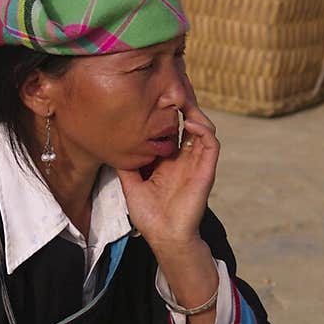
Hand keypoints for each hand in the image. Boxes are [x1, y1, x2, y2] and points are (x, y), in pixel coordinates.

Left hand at [117, 91, 219, 253]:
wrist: (165, 237)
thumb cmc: (149, 215)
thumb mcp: (131, 183)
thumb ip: (126, 162)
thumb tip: (113, 142)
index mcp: (169, 160)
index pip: (173, 128)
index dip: (168, 111)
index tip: (155, 94)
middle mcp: (185, 158)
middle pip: (190, 122)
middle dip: (184, 104)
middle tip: (173, 87)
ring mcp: (197, 163)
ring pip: (204, 128)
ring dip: (196, 111)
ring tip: (182, 99)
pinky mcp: (206, 170)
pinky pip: (211, 143)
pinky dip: (203, 129)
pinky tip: (188, 122)